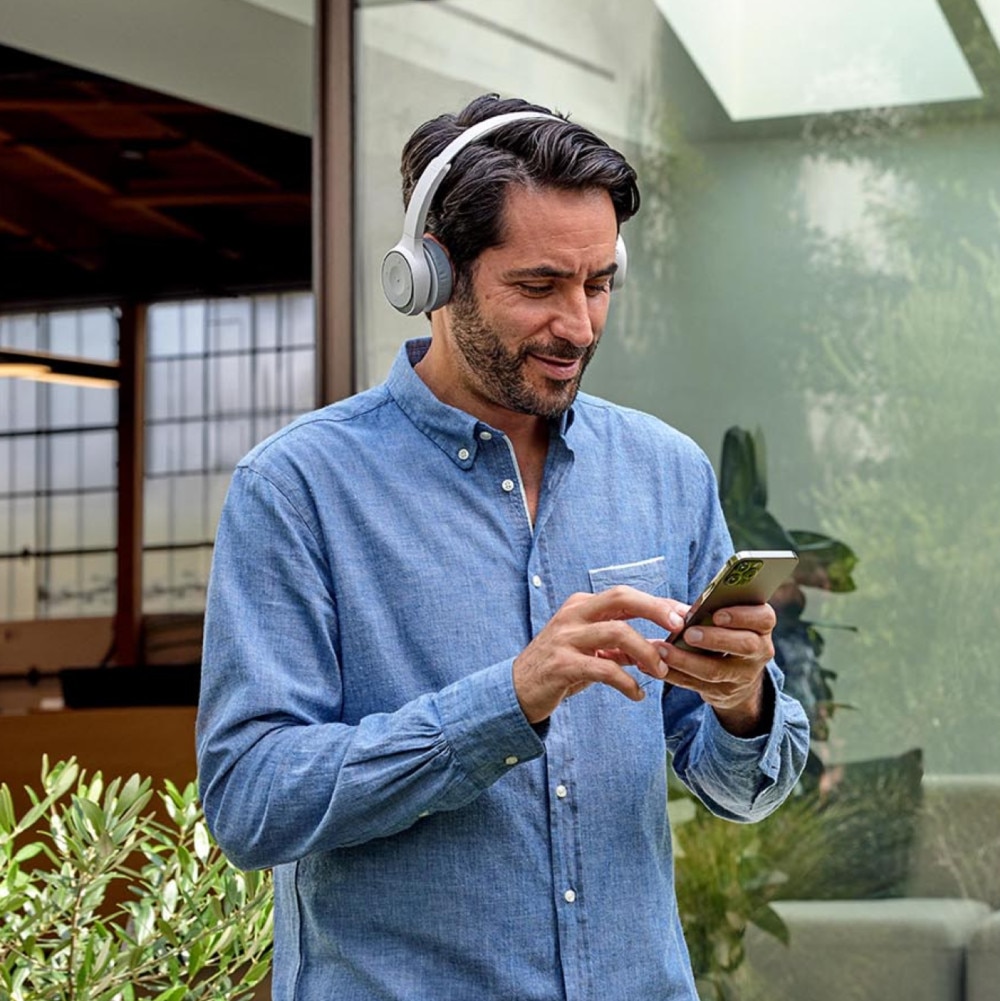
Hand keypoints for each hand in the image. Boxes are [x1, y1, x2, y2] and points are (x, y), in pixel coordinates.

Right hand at [512, 586, 688, 723]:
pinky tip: (637, 694)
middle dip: (655, 609)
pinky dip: (627, 682)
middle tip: (679, 629)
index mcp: (581, 605)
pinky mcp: (562, 665)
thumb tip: (663, 647)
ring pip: (617, 631)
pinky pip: (604, 669)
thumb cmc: (560, 668)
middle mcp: (573, 615)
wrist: (517, 691)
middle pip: (621, 598)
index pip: (626, 595)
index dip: (658, 603)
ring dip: (646, 651)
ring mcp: (566, 638)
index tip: (685, 615)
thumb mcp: (592, 650)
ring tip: (660, 671)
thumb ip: (623, 646)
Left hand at [657, 603, 775, 736]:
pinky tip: (651, 666)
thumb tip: (678, 612)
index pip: (763, 618)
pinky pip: (695, 685)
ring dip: (685, 660)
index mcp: (760, 627)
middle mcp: (758, 651)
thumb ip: (711, 611)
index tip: (718, 614)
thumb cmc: (725, 633)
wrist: (738, 677)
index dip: (742, 615)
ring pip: (716, 670)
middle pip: (745, 645)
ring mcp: (742, 675)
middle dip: (715, 639)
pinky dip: (671, 674)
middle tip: (689, 634)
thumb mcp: (728, 620)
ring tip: (661, 649)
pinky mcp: (722, 692)